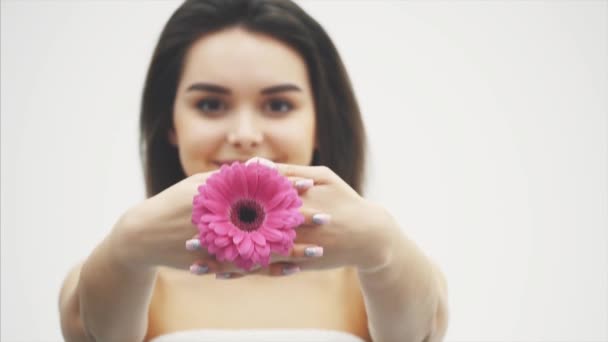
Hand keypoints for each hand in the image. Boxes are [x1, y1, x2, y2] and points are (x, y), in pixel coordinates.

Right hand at [107, 170, 324, 277]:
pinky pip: (251, 269)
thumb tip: (263, 166)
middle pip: (269, 219)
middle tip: (326, 217)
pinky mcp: (220, 263)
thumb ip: (233, 176)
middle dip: (299, 219)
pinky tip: (293, 271)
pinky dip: (272, 269)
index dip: (287, 187)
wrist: (144, 235)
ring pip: (265, 248)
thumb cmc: (174, 204)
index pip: (260, 189)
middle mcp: (224, 220)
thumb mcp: (201, 184)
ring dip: (293, 250)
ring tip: (318, 250)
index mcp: (221, 196)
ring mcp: (222, 244)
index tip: (312, 184)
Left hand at [191, 159, 398, 278]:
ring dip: (223, 258)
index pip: (253, 198)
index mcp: (294, 196)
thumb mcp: (322, 176)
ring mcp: (293, 245)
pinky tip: (223, 275)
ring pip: (251, 252)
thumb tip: (254, 164)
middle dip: (216, 234)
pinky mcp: (297, 263)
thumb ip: (287, 171)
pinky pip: (265, 269)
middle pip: (246, 228)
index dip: (224, 202)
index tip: (197, 204)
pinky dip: (244, 271)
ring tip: (196, 262)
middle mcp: (291, 222)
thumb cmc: (344, 199)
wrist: (369, 235)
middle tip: (187, 237)